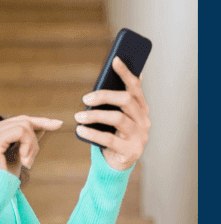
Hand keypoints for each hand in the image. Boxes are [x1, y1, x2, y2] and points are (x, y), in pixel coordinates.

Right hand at [0, 116, 63, 177]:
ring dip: (32, 146)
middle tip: (31, 161)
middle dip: (35, 140)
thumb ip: (26, 141)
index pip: (18, 120)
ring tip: (27, 163)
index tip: (58, 124)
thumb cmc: (3, 179)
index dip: (39, 121)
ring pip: (24, 126)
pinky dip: (28, 146)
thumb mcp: (18, 156)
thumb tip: (42, 127)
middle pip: (23, 121)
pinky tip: (24, 160)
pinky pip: (21, 132)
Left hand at [75, 56, 150, 170]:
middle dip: (104, 96)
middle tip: (85, 98)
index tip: (115, 60)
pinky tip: (80, 130)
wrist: (117, 163)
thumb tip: (109, 74)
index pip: (135, 86)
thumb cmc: (114, 134)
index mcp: (141, 108)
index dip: (126, 73)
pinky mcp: (131, 151)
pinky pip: (109, 140)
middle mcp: (144, 120)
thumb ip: (113, 100)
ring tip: (78, 116)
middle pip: (126, 100)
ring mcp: (140, 136)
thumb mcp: (115, 116)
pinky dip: (92, 134)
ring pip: (118, 118)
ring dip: (95, 115)